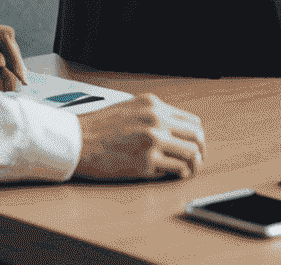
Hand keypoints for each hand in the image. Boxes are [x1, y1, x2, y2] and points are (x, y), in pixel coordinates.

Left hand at [0, 16, 26, 91]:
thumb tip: (2, 61)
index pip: (4, 35)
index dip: (14, 52)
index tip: (18, 71)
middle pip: (7, 45)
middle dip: (15, 62)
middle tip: (22, 81)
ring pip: (3, 56)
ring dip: (9, 70)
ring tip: (14, 87)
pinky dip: (0, 75)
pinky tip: (4, 86)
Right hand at [74, 93, 205, 180]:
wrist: (79, 141)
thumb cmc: (100, 127)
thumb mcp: (130, 108)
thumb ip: (153, 115)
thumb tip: (175, 130)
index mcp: (153, 105)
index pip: (191, 120)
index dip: (198, 136)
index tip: (197, 146)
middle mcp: (156, 120)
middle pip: (196, 137)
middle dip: (201, 151)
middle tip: (198, 161)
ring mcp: (152, 141)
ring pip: (190, 154)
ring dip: (193, 165)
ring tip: (187, 171)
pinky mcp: (146, 162)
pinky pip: (174, 169)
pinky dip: (178, 174)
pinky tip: (172, 175)